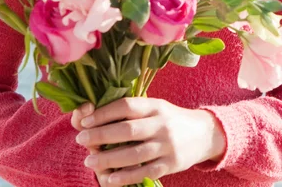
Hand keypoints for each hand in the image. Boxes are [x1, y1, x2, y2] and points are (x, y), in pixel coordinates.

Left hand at [71, 97, 226, 185]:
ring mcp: (167, 145)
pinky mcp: (171, 165)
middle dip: (101, 135)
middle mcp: (161, 124)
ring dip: (109, 159)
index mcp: (154, 106)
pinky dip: (126, 176)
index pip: (125, 106)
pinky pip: (145, 171)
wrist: (204, 134)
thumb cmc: (169, 118)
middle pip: (128, 130)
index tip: (85, 120)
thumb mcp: (154, 107)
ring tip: (90, 160)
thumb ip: (130, 110)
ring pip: (134, 154)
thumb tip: (95, 112)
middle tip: (81, 139)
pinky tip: (109, 179)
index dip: (103, 113)